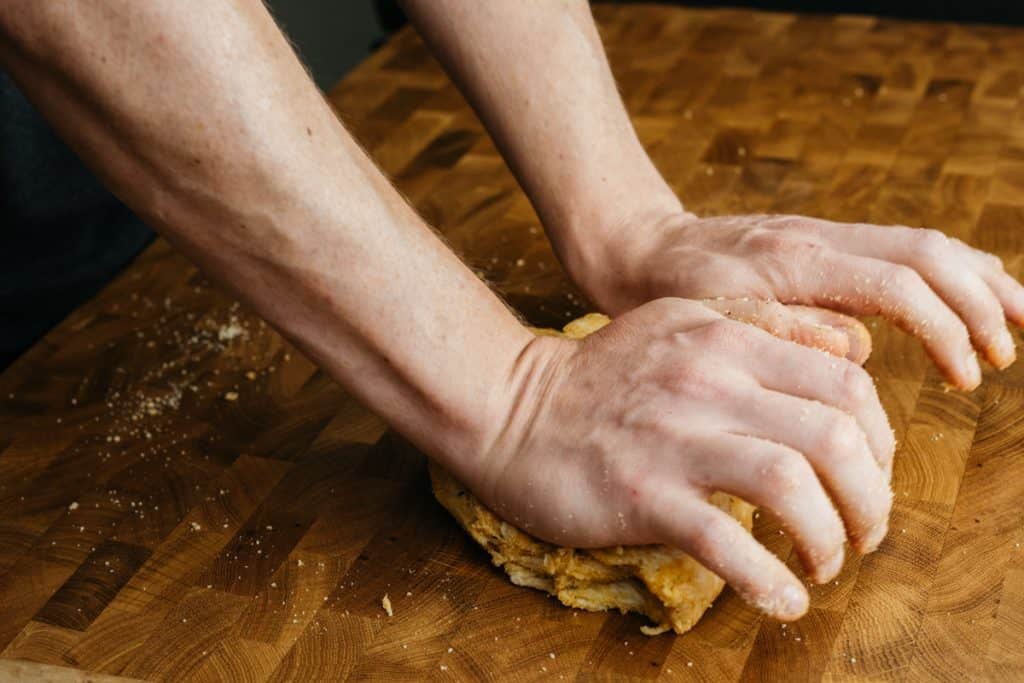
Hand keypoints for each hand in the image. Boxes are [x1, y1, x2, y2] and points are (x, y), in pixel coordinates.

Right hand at [472, 298, 893, 620]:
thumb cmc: (599, 374)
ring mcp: (672, 440)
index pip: (846, 382)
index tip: (870, 476)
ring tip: (826, 565)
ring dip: (831, 538)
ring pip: (792, 486)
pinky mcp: (639, 494)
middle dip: (871, 499)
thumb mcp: (682, 322)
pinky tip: (782, 601)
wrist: (508, 405)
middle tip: (864, 532)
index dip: (881, 439)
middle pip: (835, 436)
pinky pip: (724, 543)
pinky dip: (769, 581)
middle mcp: (708, 383)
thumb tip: (848, 347)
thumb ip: (763, 326)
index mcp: (725, 340)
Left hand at [573, 212, 1023, 389]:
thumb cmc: (660, 295)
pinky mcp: (819, 242)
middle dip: (978, 302)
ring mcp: (821, 234)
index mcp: (794, 263)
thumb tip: (859, 350)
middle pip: (926, 253)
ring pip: (920, 242)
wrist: (635, 248)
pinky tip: (966, 294)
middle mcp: (817, 238)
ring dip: (975, 280)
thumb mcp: (706, 323)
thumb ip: (780, 333)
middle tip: (1005, 353)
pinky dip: (943, 271)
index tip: (965, 379)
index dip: (945, 331)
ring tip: (1015, 322)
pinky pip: (896, 247)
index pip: (898, 286)